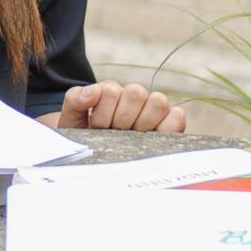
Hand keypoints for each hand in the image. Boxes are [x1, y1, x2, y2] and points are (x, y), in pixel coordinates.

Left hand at [56, 81, 186, 132]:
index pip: (111, 90)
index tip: (96, 126)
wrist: (94, 160)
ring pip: (158, 101)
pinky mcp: (170, 130)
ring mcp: (154, 114)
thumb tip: (94, 92)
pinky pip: (177, 117)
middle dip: (120, 117)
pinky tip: (150, 140)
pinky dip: (167, 126)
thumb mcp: (72, 119)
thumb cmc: (86, 138)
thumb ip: (75, 100)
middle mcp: (135, 101)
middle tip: (114, 132)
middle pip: (136, 92)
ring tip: (131, 138)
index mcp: (113, 95)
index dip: (102, 111)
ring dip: (142, 121)